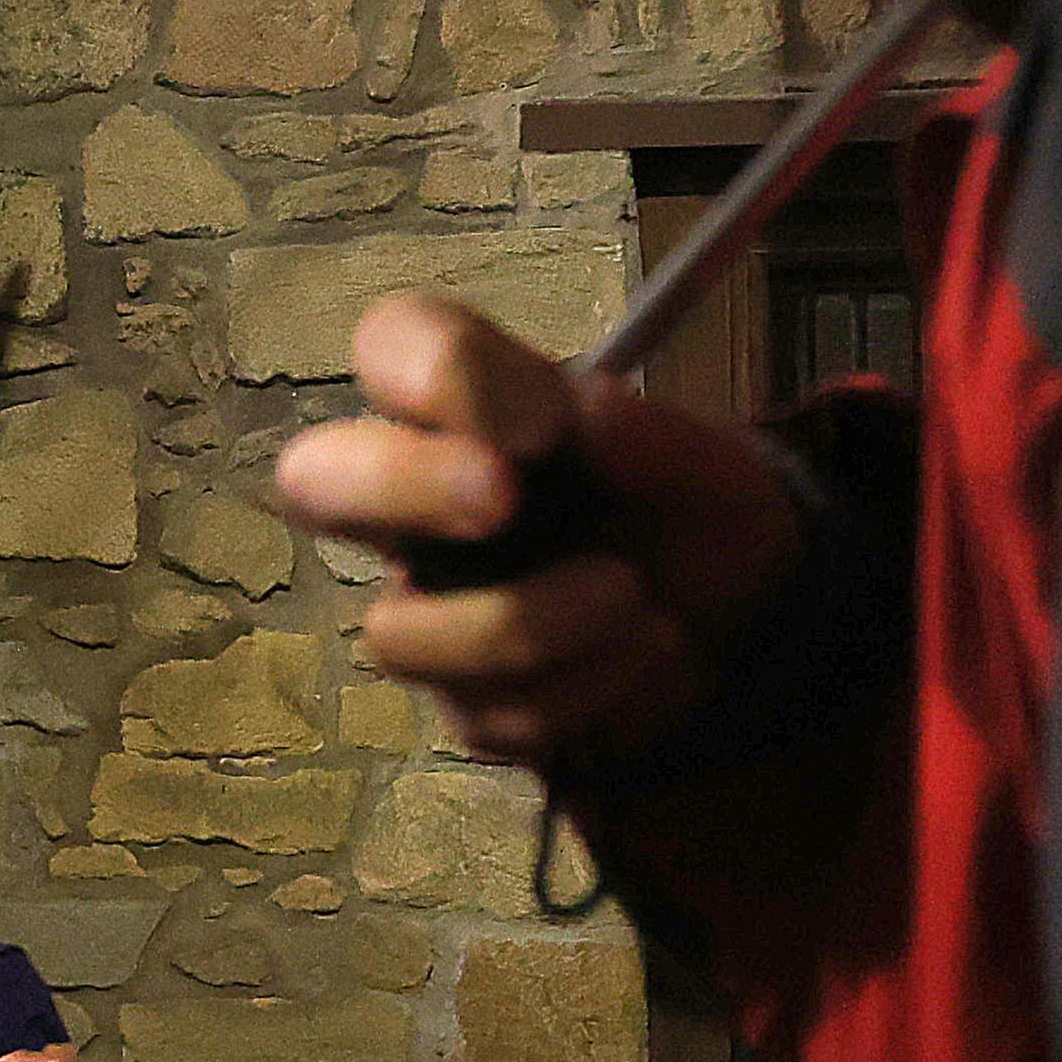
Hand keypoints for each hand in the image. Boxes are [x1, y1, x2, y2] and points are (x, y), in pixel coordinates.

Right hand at [275, 292, 803, 777]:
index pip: (393, 346)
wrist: (746, 624)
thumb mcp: (709, 465)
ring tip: (634, 597)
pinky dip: (584, 685)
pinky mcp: (470, 706)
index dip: (439, 372)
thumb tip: (587, 413)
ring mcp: (431, 609)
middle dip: (399, 487)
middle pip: (314, 480)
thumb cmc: (695, 516)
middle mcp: (419, 504)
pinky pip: (486, 715)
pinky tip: (650, 650)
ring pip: (399, 633)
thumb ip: (652, 439)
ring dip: (528, 622)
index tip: (542, 418)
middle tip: (498, 497)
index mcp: (470, 408)